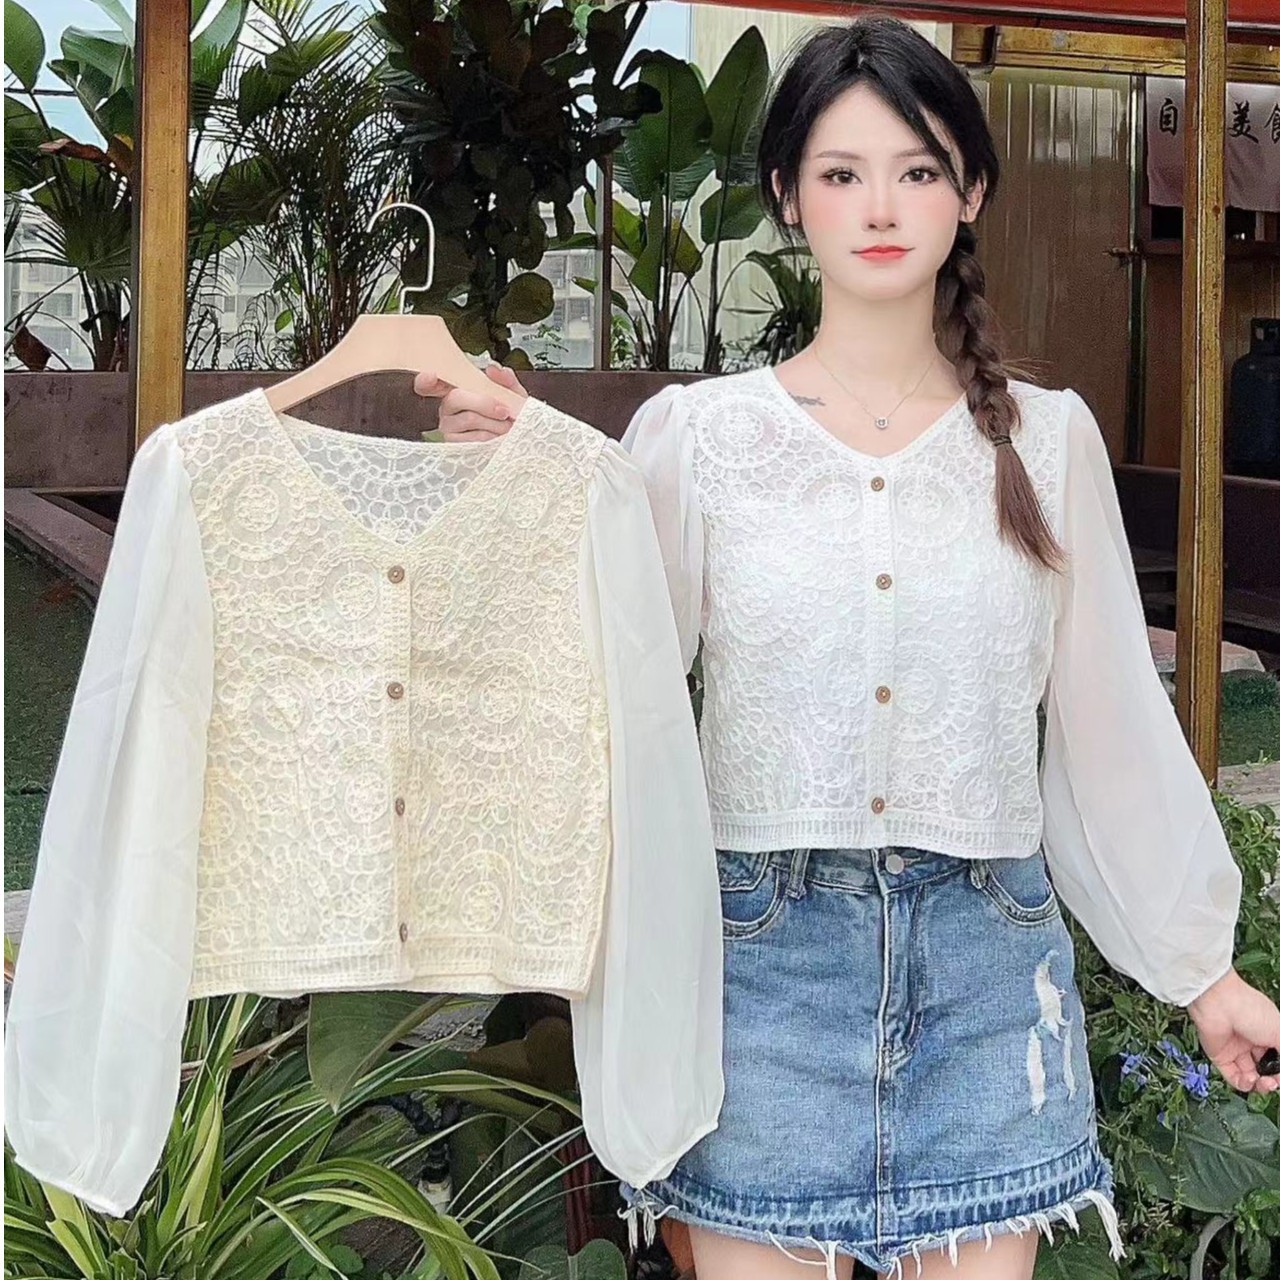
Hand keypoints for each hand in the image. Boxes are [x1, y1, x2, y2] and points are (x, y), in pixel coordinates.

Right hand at [413, 363, 527, 441]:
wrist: (518, 437)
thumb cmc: (509, 414)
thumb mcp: (511, 393)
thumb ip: (505, 379)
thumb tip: (494, 370)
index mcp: (456, 389)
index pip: (428, 383)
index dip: (425, 380)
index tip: (431, 376)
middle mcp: (447, 408)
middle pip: (456, 398)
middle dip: (484, 403)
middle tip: (504, 411)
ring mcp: (448, 428)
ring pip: (469, 418)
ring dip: (494, 423)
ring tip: (508, 426)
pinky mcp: (456, 446)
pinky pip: (473, 438)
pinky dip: (492, 437)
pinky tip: (500, 437)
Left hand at [1187, 967, 1279, 1093]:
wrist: (1218, 1002)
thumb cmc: (1249, 1009)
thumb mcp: (1278, 1031)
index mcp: (1267, 1033)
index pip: (1277, 1059)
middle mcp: (1251, 1042)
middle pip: (1264, 1069)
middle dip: (1272, 1080)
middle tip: (1274, 1082)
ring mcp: (1235, 1050)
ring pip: (1250, 1076)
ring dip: (1259, 1085)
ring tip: (1263, 1082)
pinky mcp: (1220, 1056)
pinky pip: (1233, 1077)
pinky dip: (1243, 1083)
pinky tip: (1249, 1080)